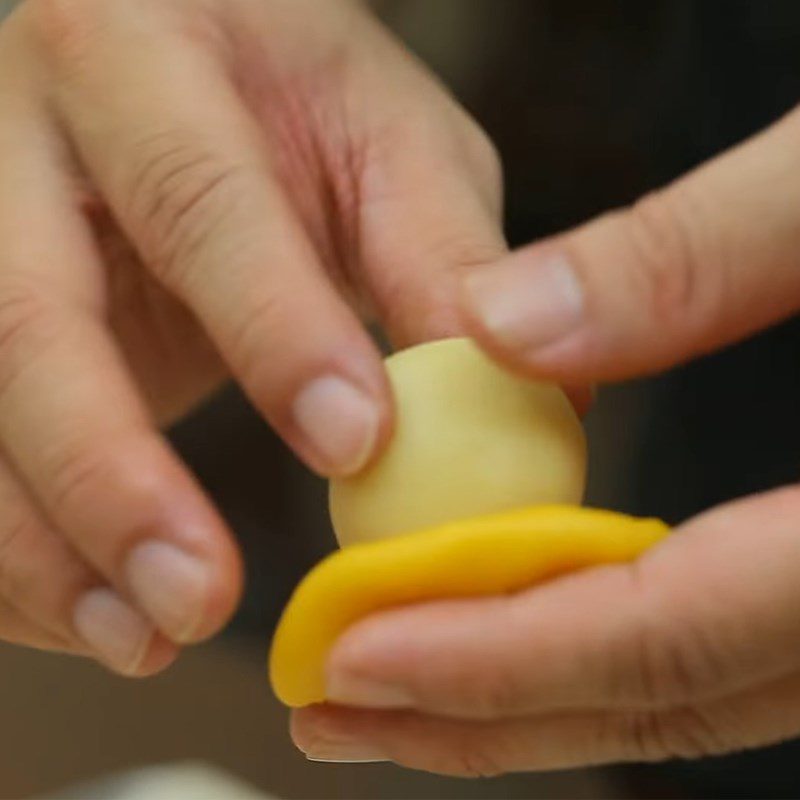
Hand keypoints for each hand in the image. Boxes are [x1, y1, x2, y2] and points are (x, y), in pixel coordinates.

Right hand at [0, 0, 503, 674]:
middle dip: (113, 479)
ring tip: (138, 638)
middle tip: (201, 600)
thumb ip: (440, 256)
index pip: (198, 201)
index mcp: (146, 59)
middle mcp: (26, 141)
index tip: (354, 448)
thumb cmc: (297, 100)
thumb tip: (522, 392)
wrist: (186, 72)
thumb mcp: (386, 144)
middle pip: (34, 321)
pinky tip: (86, 612)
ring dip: (49, 544)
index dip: (271, 331)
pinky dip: (19, 549)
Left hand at [292, 108, 799, 773]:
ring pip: (681, 690)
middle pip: (663, 696)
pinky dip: (587, 646)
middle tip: (333, 704)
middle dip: (483, 712)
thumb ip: (696, 253)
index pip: (670, 629)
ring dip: (522, 702)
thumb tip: (494, 324)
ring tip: (381, 691)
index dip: (500, 653)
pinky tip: (500, 620)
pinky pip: (704, 639)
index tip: (352, 648)